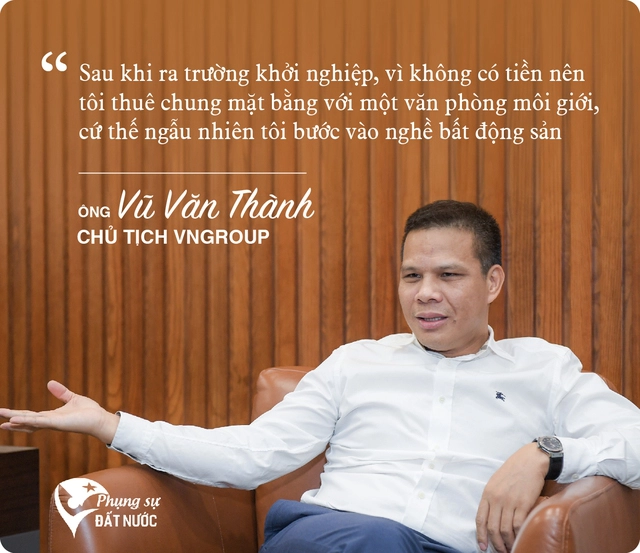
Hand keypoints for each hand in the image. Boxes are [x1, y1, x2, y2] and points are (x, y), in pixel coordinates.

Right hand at [0, 380, 119, 443]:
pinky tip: (16, 420)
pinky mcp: (57, 423)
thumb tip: (49, 383)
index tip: (5, 415)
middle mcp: (49, 421)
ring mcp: (52, 423)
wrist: (99, 419)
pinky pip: (39, 422)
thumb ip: (60, 392)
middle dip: (12, 420)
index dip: (18, 415)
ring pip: (30, 423)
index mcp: (51, 416)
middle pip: (27, 421)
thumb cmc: (89, 412)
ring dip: (17, 422)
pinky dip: (27, 421)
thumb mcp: (72, 398)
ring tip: (3, 422)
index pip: (31, 416)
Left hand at [476, 443, 548, 552]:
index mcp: (487, 493)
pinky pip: (518, 525)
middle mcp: (496, 498)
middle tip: (501, 551)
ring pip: (504, 530)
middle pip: (492, 528)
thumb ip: (492, 498)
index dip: (480, 535)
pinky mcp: (524, 503)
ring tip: (511, 549)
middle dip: (496, 544)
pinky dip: (518, 536)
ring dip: (507, 543)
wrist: (530, 460)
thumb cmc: (514, 471)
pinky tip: (520, 541)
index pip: (480, 519)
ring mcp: (510, 501)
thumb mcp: (496, 482)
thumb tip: (491, 517)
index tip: (483, 547)